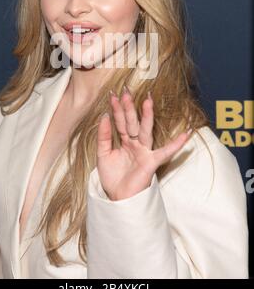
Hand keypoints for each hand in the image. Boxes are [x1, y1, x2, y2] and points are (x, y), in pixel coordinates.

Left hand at [96, 86, 191, 200]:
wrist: (118, 198)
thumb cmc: (112, 177)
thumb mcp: (103, 154)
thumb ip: (103, 136)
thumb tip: (104, 116)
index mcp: (124, 142)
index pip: (120, 122)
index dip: (116, 109)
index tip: (112, 93)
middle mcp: (135, 144)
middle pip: (132, 122)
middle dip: (129, 107)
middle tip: (125, 90)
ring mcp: (144, 151)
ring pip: (145, 130)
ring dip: (146, 115)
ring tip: (147, 100)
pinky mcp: (151, 162)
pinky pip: (165, 152)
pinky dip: (177, 144)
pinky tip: (186, 133)